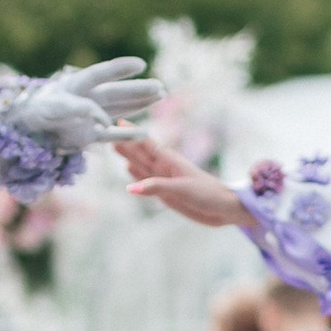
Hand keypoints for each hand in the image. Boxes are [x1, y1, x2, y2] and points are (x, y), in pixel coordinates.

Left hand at [19, 58, 159, 152]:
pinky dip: (126, 135)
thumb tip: (97, 114)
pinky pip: (111, 135)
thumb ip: (72, 107)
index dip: (120, 69)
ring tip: (160, 96)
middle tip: (161, 87)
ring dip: (139, 105)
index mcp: (76, 85)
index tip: (140, 64)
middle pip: (117, 93)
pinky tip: (144, 132)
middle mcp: (88, 99)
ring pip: (120, 109)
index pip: (102, 74)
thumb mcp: (49, 108)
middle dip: (139, 90)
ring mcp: (90, 118)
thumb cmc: (34, 113)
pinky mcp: (88, 136)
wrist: (23, 132)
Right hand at [116, 133, 244, 228]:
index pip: (146, 143)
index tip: (117, 121)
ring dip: (127, 156)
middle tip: (106, 131)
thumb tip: (130, 188)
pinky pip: (146, 181)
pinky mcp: (165, 193)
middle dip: (125, 142)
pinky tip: (128, 169)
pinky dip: (135, 175)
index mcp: (169, 161)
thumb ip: (156, 187)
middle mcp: (164, 168)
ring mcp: (164, 180)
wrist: (223, 209)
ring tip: (114, 145)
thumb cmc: (207, 194)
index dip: (132, 132)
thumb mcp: (181, 189)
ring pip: (141, 166)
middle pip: (140, 153)